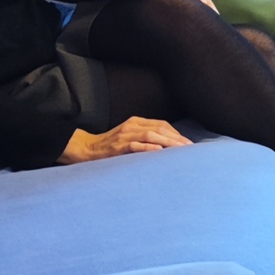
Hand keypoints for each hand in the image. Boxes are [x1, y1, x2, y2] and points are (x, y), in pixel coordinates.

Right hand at [58, 116, 191, 163]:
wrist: (85, 149)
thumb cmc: (109, 146)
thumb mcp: (128, 136)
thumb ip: (144, 138)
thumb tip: (165, 146)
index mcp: (135, 122)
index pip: (162, 124)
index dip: (176, 133)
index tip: (187, 143)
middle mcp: (132, 126)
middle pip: (160, 129)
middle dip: (177, 138)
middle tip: (190, 148)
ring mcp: (124, 136)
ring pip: (152, 135)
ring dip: (168, 143)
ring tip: (181, 151)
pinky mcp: (118, 147)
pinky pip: (136, 146)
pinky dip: (149, 148)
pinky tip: (160, 152)